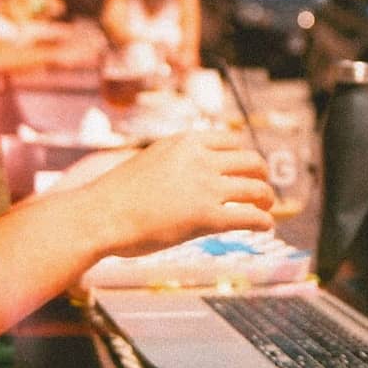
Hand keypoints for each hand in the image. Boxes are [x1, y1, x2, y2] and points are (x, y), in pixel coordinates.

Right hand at [81, 129, 273, 256]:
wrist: (100, 215)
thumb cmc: (116, 194)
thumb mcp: (150, 159)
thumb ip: (176, 160)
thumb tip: (191, 170)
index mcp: (185, 142)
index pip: (230, 140)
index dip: (243, 155)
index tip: (247, 167)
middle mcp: (201, 159)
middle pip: (250, 161)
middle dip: (261, 174)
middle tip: (262, 187)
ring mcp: (206, 187)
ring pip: (255, 189)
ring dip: (266, 199)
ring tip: (267, 208)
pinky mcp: (207, 217)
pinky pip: (249, 217)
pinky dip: (263, 221)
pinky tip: (266, 227)